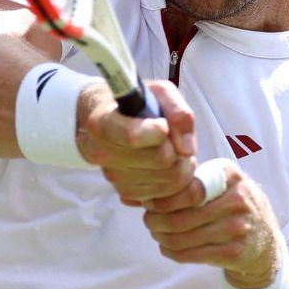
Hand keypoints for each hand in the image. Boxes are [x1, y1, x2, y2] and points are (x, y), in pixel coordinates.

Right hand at [79, 80, 196, 205]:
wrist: (110, 120)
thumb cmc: (137, 103)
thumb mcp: (159, 92)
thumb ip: (178, 112)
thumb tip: (186, 150)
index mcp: (103, 122)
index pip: (133, 137)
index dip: (159, 134)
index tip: (163, 125)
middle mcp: (101, 152)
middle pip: (160, 161)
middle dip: (178, 151)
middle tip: (177, 142)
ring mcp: (112, 176)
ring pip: (165, 182)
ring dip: (179, 168)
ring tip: (173, 152)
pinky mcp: (124, 193)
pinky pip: (162, 196)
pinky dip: (172, 183)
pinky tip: (166, 167)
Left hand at [142, 161, 281, 288]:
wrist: (263, 237)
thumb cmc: (228, 204)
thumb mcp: (214, 183)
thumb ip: (178, 184)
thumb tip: (127, 195)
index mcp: (229, 174)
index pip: (187, 188)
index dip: (163, 199)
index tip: (151, 203)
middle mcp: (238, 198)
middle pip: (181, 216)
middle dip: (156, 221)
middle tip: (149, 221)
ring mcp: (238, 227)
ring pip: (183, 238)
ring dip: (162, 237)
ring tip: (157, 233)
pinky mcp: (234, 252)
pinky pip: (191, 255)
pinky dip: (173, 252)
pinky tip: (168, 247)